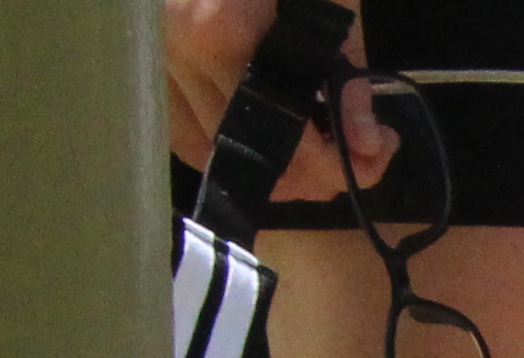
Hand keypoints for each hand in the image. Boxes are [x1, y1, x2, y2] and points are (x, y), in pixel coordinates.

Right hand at [162, 0, 391, 205]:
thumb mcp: (332, 5)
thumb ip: (347, 81)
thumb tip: (366, 148)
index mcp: (225, 35)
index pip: (283, 140)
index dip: (335, 166)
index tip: (374, 153)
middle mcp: (178, 52)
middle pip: (244, 156)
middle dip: (308, 173)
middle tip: (350, 156)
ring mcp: (155, 55)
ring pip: (205, 150)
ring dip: (263, 167)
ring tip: (309, 150)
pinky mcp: (149, 55)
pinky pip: (178, 124)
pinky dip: (222, 143)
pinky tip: (263, 134)